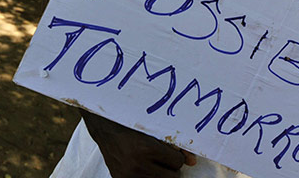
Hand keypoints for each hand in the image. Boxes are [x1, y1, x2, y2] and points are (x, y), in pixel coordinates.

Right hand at [81, 110, 195, 176]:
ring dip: (161, 174)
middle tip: (164, 159)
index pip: (177, 162)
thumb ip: (176, 145)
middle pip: (172, 177)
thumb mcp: (156, 131)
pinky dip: (149, 177)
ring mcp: (129, 176)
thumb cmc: (133, 126)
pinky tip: (145, 169)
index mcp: (146, 149)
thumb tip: (193, 162)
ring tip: (154, 163)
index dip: (177, 156)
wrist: (106, 130)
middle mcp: (137, 165)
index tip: (171, 152)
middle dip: (171, 168)